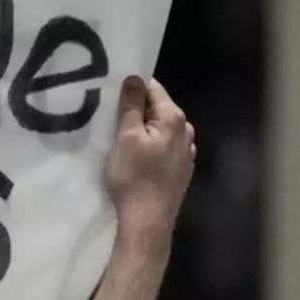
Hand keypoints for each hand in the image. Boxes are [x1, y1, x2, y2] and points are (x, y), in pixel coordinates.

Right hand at [105, 76, 195, 251]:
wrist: (147, 221)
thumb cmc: (134, 177)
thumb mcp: (126, 138)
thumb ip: (131, 106)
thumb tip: (134, 78)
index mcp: (173, 118)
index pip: (153, 89)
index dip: (132, 88)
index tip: (112, 95)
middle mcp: (186, 131)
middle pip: (159, 110)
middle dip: (138, 111)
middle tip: (112, 119)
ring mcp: (187, 152)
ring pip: (162, 131)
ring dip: (146, 131)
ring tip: (124, 142)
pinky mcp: (182, 171)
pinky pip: (165, 149)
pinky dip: (152, 148)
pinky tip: (139, 161)